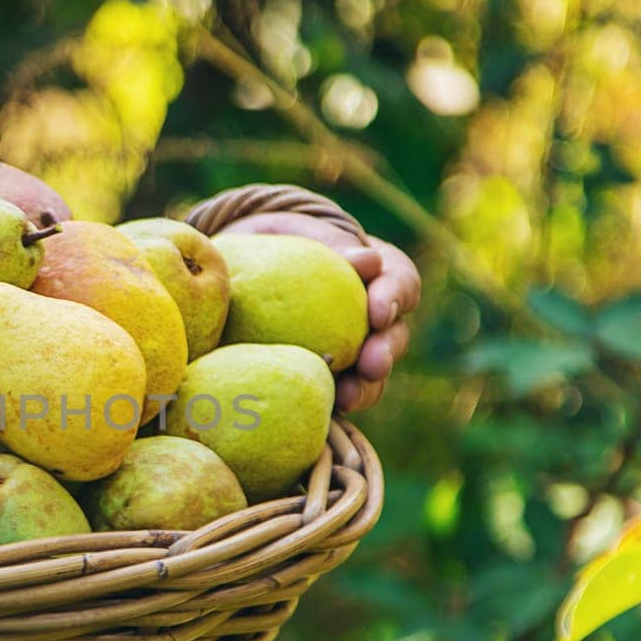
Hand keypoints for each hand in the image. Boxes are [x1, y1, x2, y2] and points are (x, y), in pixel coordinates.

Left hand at [221, 211, 419, 411]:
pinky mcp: (323, 376)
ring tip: (349, 396)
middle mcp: (369, 317)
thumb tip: (367, 261)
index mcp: (374, 273)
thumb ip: (326, 242)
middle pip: (394, 336)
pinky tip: (322, 409)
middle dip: (385, 350)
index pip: (401, 281)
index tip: (378, 311)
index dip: (395, 297)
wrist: (238, 265)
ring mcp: (349, 351)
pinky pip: (334, 394)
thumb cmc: (274, 240)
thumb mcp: (293, 231)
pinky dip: (331, 402)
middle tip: (372, 362)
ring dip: (366, 386)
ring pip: (372, 374)